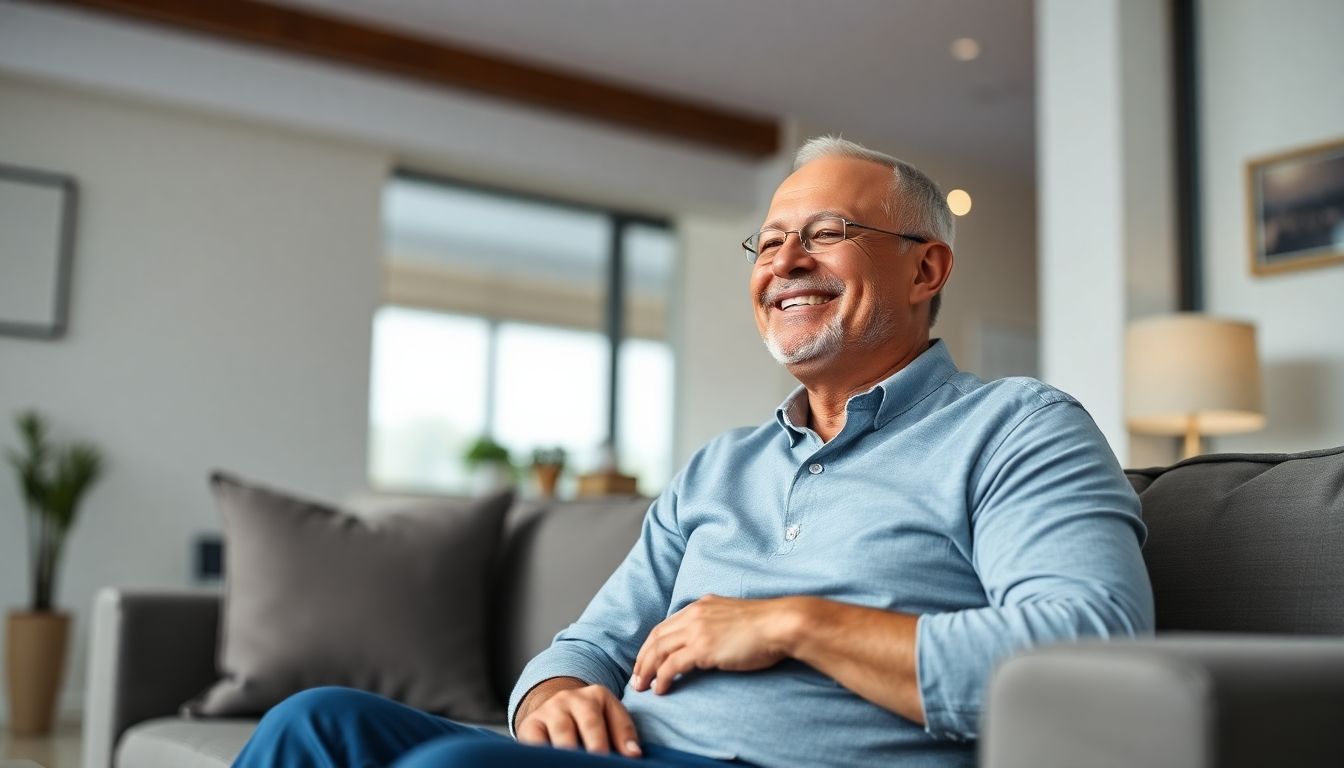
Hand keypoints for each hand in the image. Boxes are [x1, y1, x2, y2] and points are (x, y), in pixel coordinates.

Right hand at [516, 680, 642, 757]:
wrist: (550, 712)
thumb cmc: (587, 723)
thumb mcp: (607, 720)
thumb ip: (622, 734)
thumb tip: (634, 754)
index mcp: (598, 695)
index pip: (617, 719)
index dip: (624, 739)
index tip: (632, 757)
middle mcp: (573, 697)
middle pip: (590, 722)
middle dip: (598, 745)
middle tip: (602, 761)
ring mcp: (550, 709)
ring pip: (563, 731)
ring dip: (573, 751)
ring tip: (579, 764)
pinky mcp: (530, 724)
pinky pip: (536, 741)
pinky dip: (545, 753)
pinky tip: (554, 763)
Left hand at [632, 594, 798, 694]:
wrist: (780, 624)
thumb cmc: (766, 626)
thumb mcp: (734, 617)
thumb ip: (717, 624)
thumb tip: (712, 641)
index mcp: (701, 605)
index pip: (666, 625)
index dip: (652, 644)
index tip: (647, 660)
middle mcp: (694, 614)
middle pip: (656, 637)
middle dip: (642, 658)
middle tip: (636, 677)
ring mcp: (697, 630)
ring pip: (658, 651)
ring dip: (646, 670)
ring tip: (641, 687)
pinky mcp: (702, 648)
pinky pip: (671, 665)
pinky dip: (661, 678)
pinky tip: (659, 690)